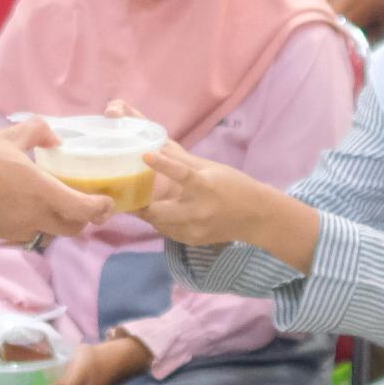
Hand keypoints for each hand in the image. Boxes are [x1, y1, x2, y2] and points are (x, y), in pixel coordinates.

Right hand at [0, 126, 112, 241]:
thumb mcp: (8, 137)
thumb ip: (37, 132)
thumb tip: (55, 138)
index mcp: (42, 193)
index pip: (84, 211)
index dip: (101, 209)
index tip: (107, 202)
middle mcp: (34, 217)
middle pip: (71, 228)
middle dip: (83, 219)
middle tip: (85, 202)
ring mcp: (15, 230)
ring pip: (47, 230)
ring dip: (55, 219)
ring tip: (50, 198)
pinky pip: (24, 230)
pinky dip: (30, 220)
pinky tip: (19, 202)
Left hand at [138, 140, 285, 248]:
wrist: (257, 218)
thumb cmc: (234, 186)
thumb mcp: (212, 169)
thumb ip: (183, 160)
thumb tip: (158, 143)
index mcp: (206, 187)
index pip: (183, 174)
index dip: (163, 165)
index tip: (146, 156)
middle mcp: (199, 211)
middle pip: (159, 212)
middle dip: (140, 205)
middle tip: (126, 194)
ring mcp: (195, 229)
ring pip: (159, 224)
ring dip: (147, 213)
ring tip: (136, 202)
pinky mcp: (193, 241)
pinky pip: (168, 231)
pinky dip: (161, 222)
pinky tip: (159, 213)